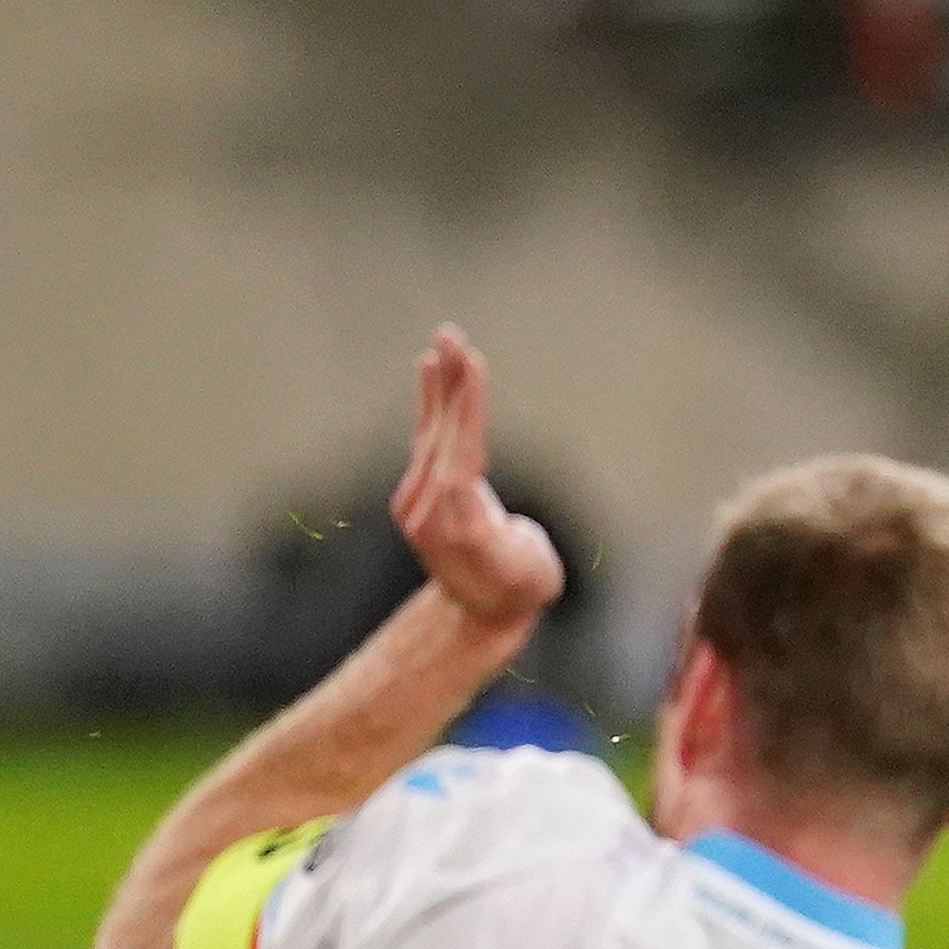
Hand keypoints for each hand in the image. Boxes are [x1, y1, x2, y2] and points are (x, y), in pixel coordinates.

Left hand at [389, 325, 564, 634]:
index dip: (469, 409)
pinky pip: (428, 436)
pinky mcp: (417, 489)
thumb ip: (514, 542)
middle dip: (453, 382)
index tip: (473, 366)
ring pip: (434, 429)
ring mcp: (417, 498)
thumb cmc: (522, 589)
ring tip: (445, 339)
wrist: (479, 612)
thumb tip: (477, 511)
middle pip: (445, 433)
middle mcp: (429, 507)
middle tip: (454, 336)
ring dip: (442, 382)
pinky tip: (429, 368)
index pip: (463, 454)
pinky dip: (431, 401)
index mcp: (461, 524)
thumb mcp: (532, 572)